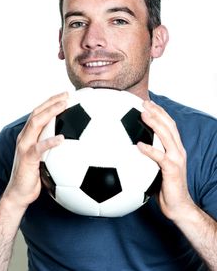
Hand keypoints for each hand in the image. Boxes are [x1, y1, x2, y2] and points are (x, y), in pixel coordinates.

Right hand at [4, 92, 67, 209]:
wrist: (19, 193)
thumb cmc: (34, 175)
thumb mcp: (44, 157)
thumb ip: (52, 147)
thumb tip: (71, 141)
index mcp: (29, 135)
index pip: (39, 113)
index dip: (51, 102)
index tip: (66, 95)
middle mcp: (25, 137)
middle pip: (37, 113)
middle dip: (52, 101)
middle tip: (67, 95)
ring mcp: (25, 146)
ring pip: (36, 123)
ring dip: (51, 112)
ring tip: (64, 105)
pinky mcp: (27, 158)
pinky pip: (39, 147)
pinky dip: (50, 141)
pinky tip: (62, 138)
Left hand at [138, 100, 194, 220]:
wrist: (178, 206)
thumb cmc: (165, 188)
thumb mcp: (155, 168)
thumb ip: (148, 156)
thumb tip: (130, 148)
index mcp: (175, 148)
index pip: (169, 125)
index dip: (160, 112)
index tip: (148, 103)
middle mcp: (178, 150)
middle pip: (169, 125)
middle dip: (157, 111)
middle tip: (143, 102)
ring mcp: (176, 159)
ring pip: (166, 136)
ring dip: (154, 123)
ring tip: (143, 114)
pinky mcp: (172, 170)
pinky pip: (160, 157)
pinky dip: (149, 149)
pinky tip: (138, 145)